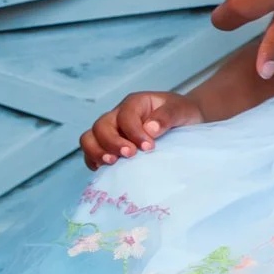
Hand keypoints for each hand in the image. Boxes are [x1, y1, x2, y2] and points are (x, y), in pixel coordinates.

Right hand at [80, 91, 204, 167]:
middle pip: (101, 126)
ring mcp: (111, 130)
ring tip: (112, 163)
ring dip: (97, 151)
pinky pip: (91, 151)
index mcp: (135, 103)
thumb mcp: (180, 110)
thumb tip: (149, 129)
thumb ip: (167, 116)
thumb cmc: (181, 113)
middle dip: (112, 142)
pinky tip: (103, 170)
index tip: (149, 147)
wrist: (183, 120)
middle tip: (130, 155)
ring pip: (89, 137)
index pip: (125, 116)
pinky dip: (92, 160)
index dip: (134, 132)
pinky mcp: (109, 145)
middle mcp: (118, 115)